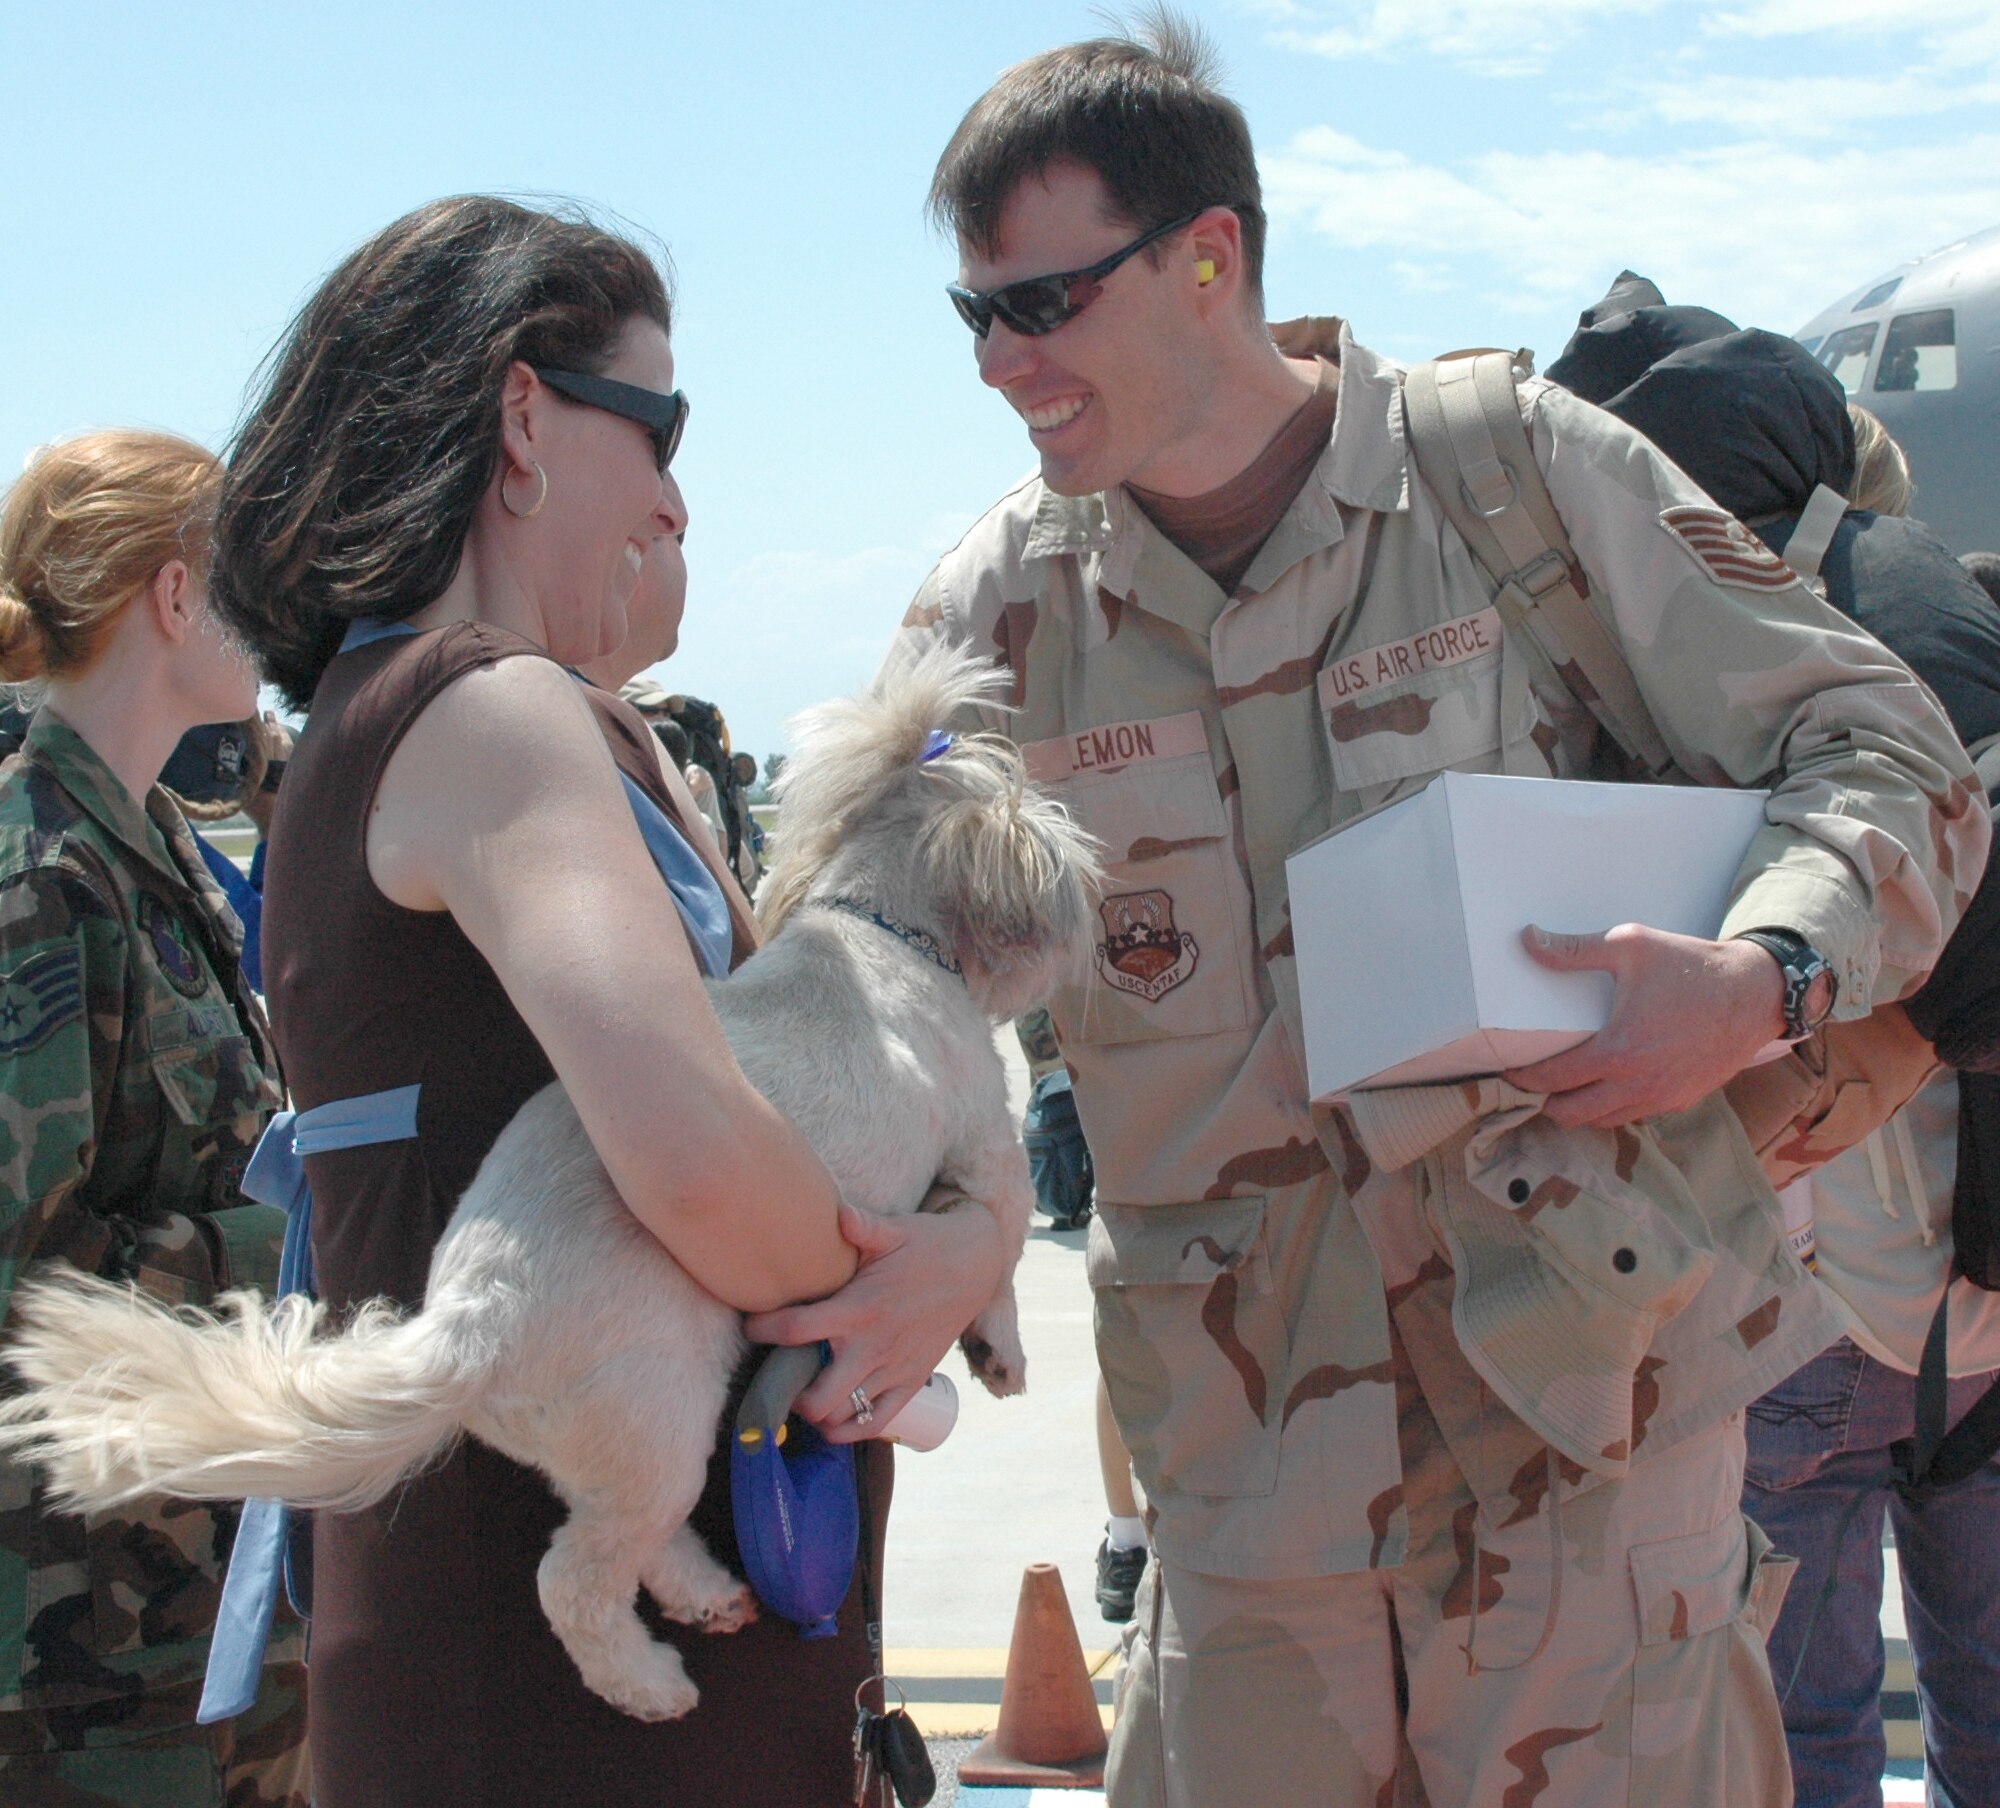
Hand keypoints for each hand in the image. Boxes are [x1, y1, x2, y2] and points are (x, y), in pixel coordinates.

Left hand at [743, 1199, 1006, 1443]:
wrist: (976, 1266)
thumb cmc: (926, 1244)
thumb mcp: (895, 1230)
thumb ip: (863, 1225)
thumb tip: (838, 1213)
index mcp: (861, 1308)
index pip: (796, 1331)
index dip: (763, 1331)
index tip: (751, 1325)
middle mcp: (874, 1347)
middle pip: (816, 1396)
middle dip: (786, 1394)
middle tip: (776, 1376)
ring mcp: (894, 1370)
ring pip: (842, 1416)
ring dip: (815, 1413)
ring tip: (801, 1395)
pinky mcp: (912, 1382)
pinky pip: (876, 1423)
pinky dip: (849, 1430)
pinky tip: (832, 1419)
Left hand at [1503, 923, 1785, 1128]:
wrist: (1756, 992)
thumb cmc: (1692, 966)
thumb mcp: (1630, 946)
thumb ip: (1574, 949)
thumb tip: (1528, 940)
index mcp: (1619, 1051)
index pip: (1553, 1079)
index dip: (1523, 1079)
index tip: (1507, 1071)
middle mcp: (1638, 1085)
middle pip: (1571, 1114)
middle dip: (1545, 1102)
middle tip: (1531, 1083)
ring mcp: (1662, 1098)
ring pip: (1603, 1121)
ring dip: (1577, 1110)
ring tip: (1561, 1089)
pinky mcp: (1681, 1100)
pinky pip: (1634, 1116)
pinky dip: (1611, 1109)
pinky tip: (1603, 1088)